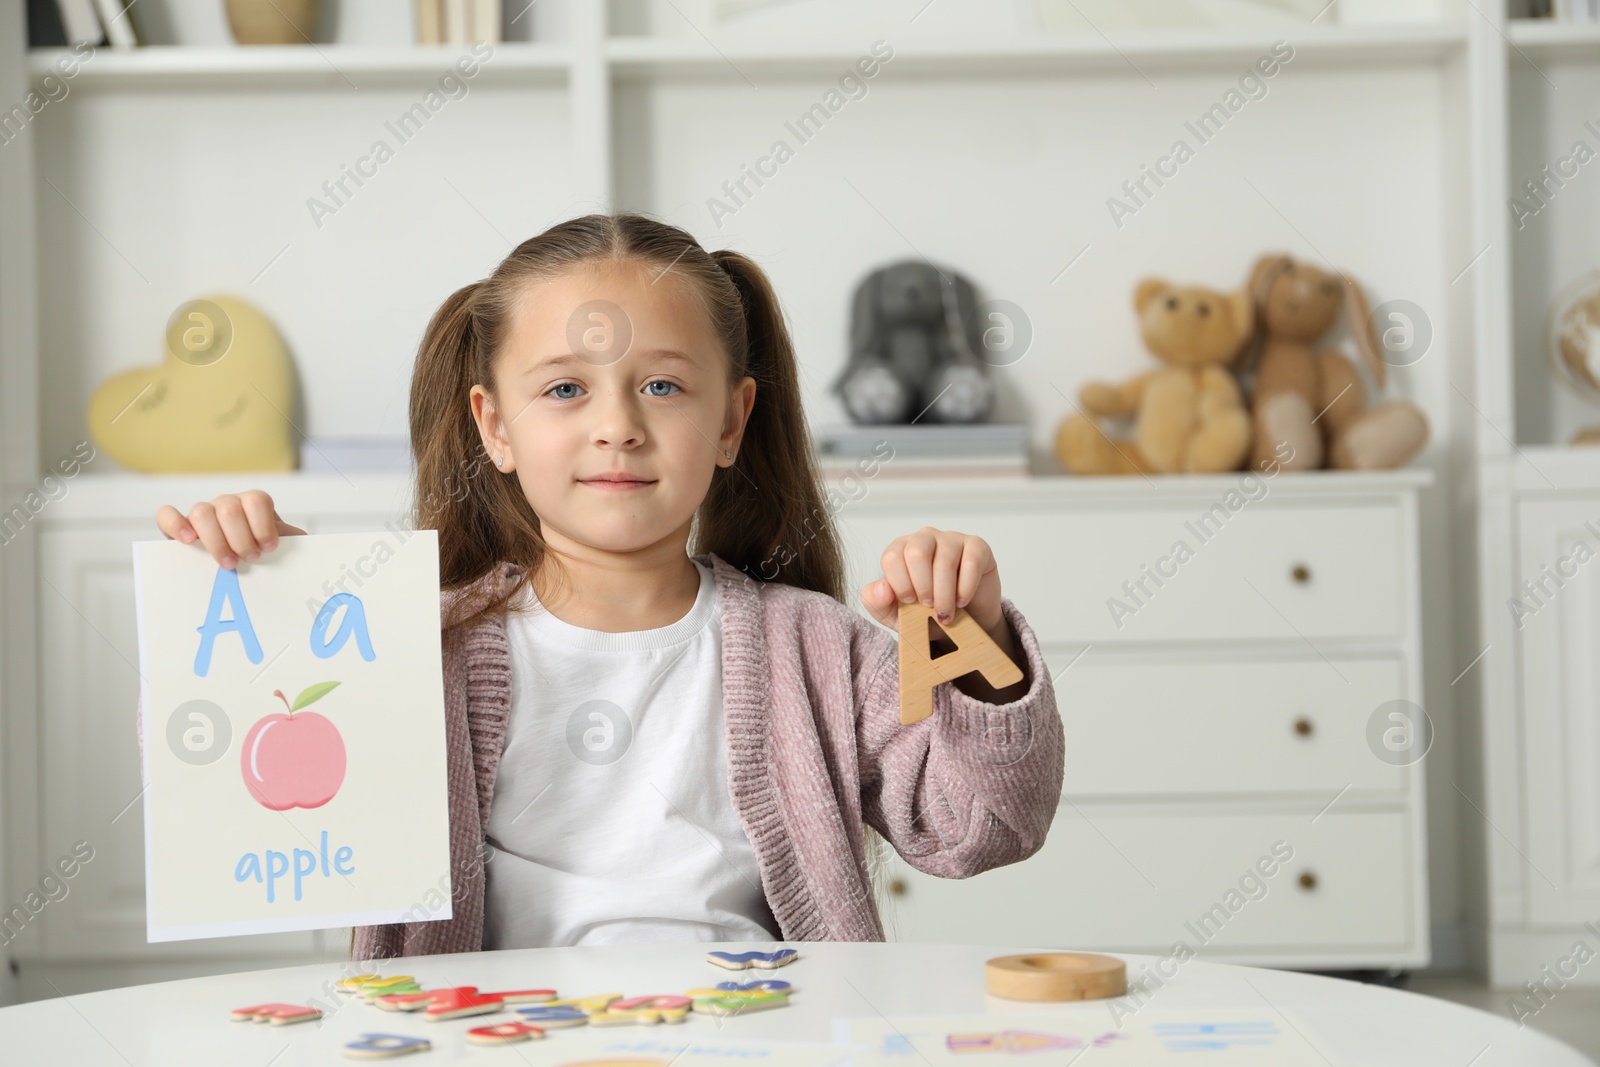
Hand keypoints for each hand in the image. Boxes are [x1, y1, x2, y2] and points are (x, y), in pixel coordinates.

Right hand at [155, 490, 305, 569]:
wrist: (245, 562)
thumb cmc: (263, 553)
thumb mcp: (283, 545)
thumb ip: (293, 541)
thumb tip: (304, 544)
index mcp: (254, 503)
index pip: (256, 500)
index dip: (263, 524)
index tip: (269, 548)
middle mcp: (227, 504)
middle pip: (229, 509)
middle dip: (241, 538)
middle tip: (249, 559)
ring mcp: (203, 513)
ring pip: (201, 512)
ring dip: (216, 540)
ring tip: (228, 563)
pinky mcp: (178, 527)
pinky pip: (167, 515)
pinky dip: (174, 524)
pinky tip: (187, 541)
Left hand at [860, 527, 1004, 634]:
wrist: (962, 622)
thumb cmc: (927, 613)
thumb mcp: (895, 615)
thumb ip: (877, 602)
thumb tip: (882, 588)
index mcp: (900, 550)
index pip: (892, 557)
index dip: (900, 584)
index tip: (910, 603)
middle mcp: (924, 538)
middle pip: (916, 553)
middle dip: (922, 587)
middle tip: (928, 607)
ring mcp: (951, 539)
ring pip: (945, 560)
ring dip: (945, 594)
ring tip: (945, 613)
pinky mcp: (977, 546)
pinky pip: (972, 561)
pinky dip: (966, 587)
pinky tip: (962, 601)